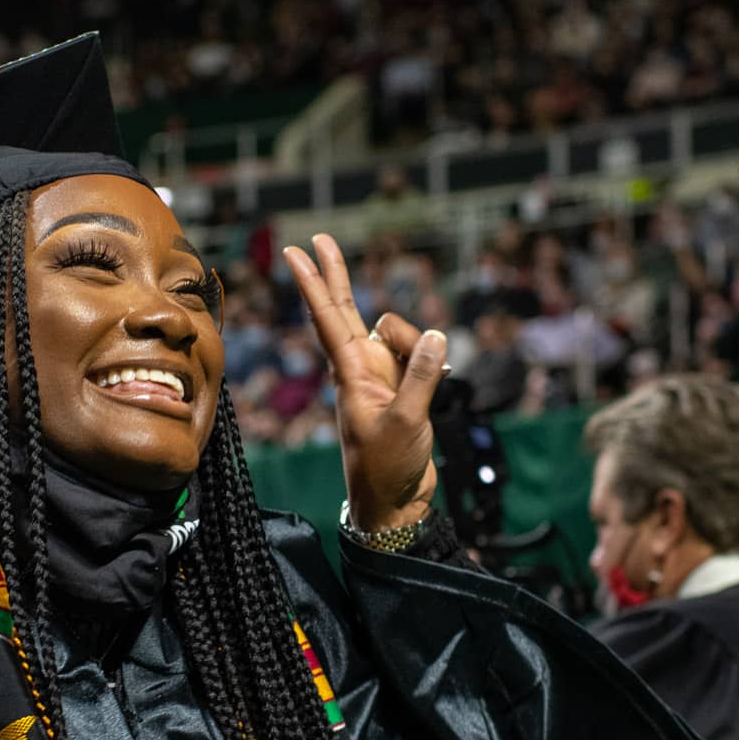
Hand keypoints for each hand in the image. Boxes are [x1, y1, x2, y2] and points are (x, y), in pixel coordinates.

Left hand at [283, 235, 441, 532]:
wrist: (396, 501)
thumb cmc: (388, 467)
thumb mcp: (407, 421)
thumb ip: (423, 377)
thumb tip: (437, 336)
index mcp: (350, 374)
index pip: (328, 318)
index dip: (314, 283)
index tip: (295, 252)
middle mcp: (361, 368)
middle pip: (347, 309)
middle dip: (336, 274)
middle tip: (320, 238)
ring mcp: (382, 376)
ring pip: (401, 333)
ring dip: (419, 343)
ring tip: (430, 381)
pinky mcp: (403, 387)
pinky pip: (421, 355)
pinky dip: (434, 361)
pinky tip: (443, 380)